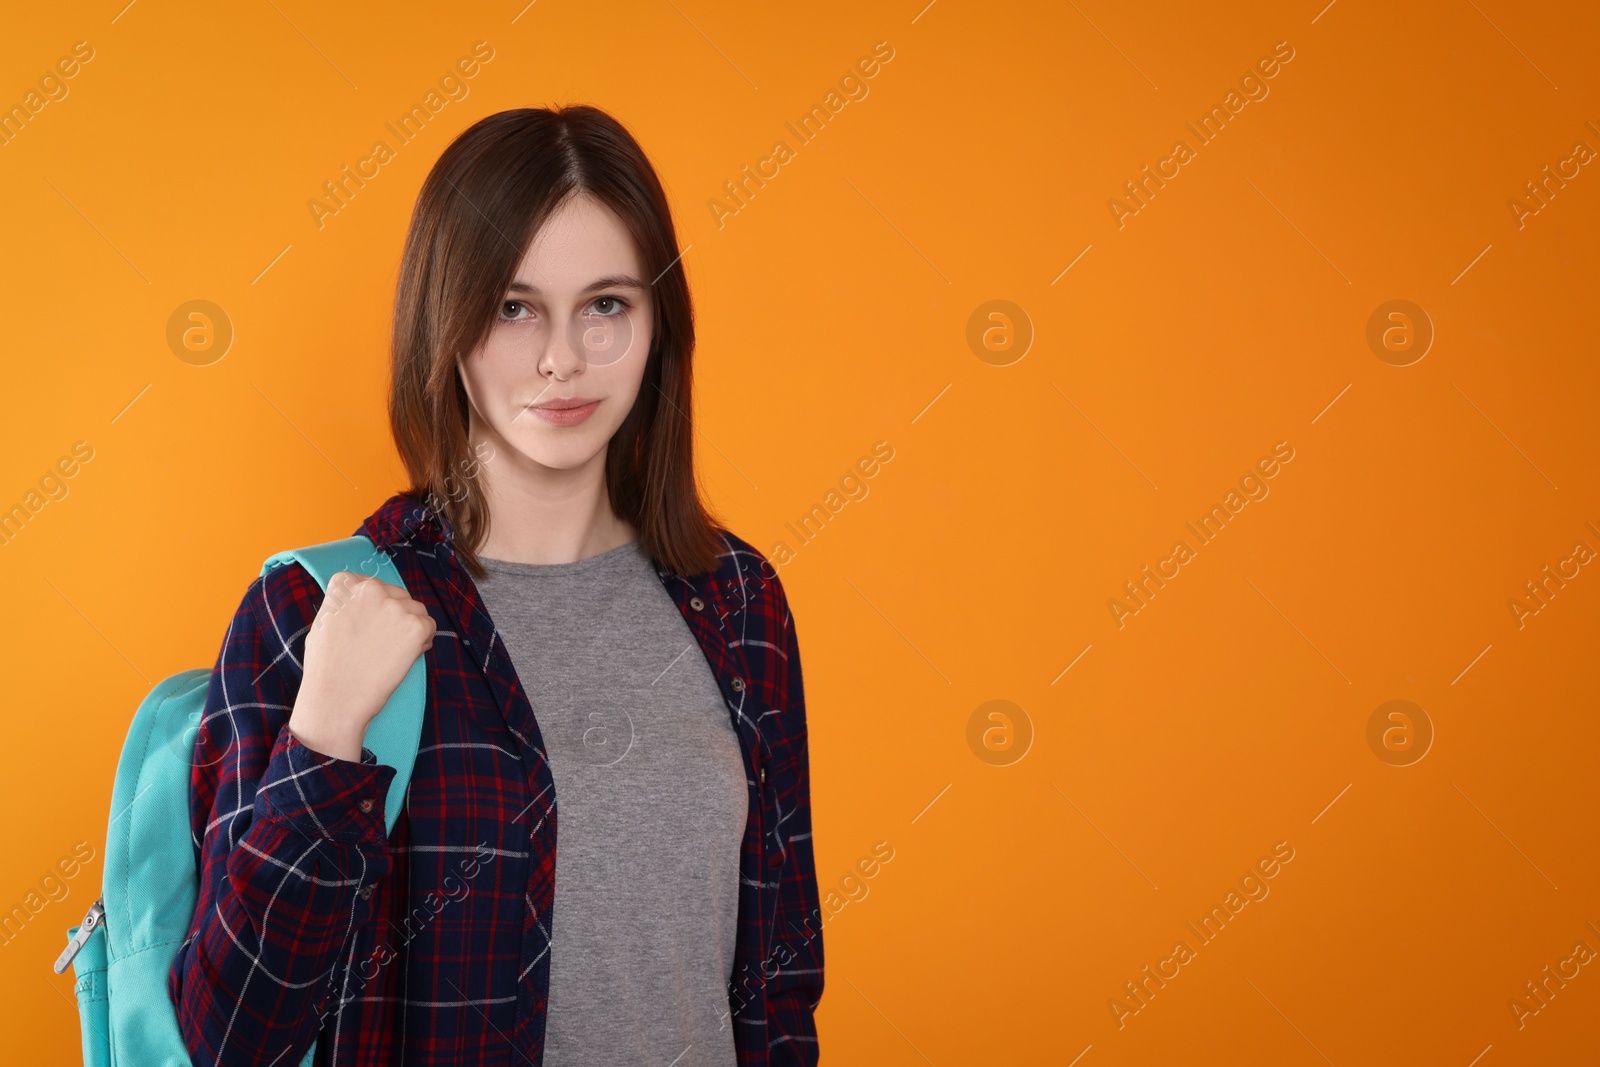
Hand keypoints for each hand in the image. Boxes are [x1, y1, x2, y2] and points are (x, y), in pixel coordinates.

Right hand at [287, 571, 434, 761]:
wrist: (336, 697)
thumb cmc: (326, 666)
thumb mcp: (324, 621)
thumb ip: (344, 604)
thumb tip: (362, 601)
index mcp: (346, 584)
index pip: (370, 585)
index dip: (373, 607)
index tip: (367, 625)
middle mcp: (372, 588)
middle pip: (396, 595)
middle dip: (393, 616)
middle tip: (380, 643)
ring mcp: (396, 606)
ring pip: (415, 610)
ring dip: (408, 627)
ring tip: (390, 652)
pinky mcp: (416, 626)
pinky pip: (429, 627)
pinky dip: (422, 642)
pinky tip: (404, 657)